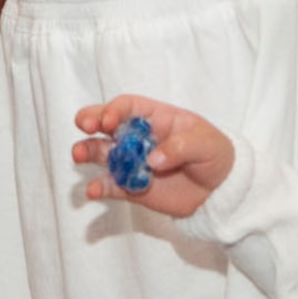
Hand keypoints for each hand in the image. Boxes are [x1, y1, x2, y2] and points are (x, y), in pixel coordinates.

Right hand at [71, 95, 234, 218]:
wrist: (220, 191)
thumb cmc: (215, 155)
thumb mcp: (206, 144)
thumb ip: (180, 147)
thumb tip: (153, 160)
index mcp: (154, 118)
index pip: (127, 106)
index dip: (114, 109)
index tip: (109, 121)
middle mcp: (136, 137)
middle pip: (106, 124)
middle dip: (91, 120)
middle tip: (84, 125)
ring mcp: (131, 161)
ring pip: (101, 153)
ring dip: (87, 151)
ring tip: (77, 154)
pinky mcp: (130, 186)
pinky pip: (110, 185)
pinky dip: (99, 188)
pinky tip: (93, 191)